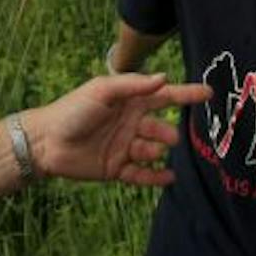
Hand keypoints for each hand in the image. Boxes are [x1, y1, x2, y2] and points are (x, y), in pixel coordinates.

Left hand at [26, 73, 209, 185]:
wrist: (46, 141)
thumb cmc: (73, 110)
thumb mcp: (102, 91)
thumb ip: (133, 85)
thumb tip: (164, 78)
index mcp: (130, 101)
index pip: (164, 96)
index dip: (186, 95)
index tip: (209, 93)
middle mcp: (131, 123)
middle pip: (161, 128)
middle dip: (167, 133)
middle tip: (167, 138)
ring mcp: (125, 147)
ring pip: (152, 151)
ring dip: (156, 152)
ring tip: (149, 151)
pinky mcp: (117, 168)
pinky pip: (143, 175)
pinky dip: (156, 177)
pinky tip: (170, 178)